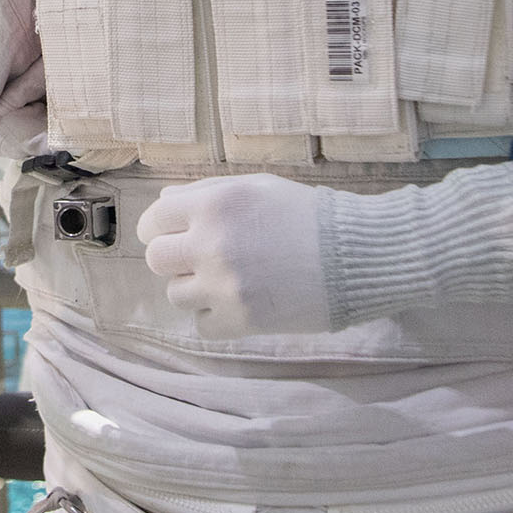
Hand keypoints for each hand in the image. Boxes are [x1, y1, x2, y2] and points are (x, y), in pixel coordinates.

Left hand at [140, 173, 332, 338]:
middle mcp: (212, 244)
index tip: (174, 234)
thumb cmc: (308, 215)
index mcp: (214, 204)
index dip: (161, 228)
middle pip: (156, 260)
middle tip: (202, 259)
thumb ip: (206, 192)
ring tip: (229, 279)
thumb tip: (164, 201)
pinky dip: (215, 317)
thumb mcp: (257, 188)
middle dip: (175, 259)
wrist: (359, 256)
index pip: (153, 220)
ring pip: (176, 295)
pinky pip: (201, 324)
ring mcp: (223, 286)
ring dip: (195, 288)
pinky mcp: (240, 320)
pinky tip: (240, 301)